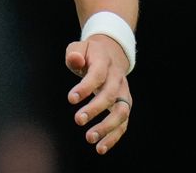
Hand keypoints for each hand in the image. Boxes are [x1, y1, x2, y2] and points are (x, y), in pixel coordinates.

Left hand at [65, 35, 131, 154]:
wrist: (111, 54)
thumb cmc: (89, 53)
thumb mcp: (79, 47)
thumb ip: (74, 53)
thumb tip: (75, 60)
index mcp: (105, 63)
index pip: (97, 75)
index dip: (85, 87)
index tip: (71, 99)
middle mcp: (118, 79)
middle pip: (110, 96)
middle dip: (95, 109)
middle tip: (78, 120)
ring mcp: (124, 94)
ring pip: (121, 113)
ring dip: (107, 127)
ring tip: (89, 138)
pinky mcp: (124, 106)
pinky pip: (123, 124)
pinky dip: (113, 137)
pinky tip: (100, 148)